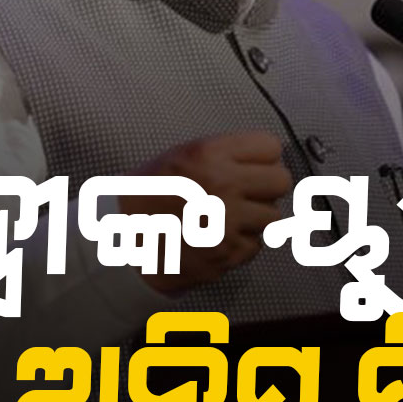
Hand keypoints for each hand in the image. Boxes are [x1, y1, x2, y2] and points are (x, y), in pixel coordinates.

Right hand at [121, 131, 291, 295]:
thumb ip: (222, 155)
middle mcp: (223, 186)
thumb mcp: (178, 158)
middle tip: (248, 194)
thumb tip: (262, 161)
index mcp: (209, 155)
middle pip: (281, 181)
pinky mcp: (229, 253)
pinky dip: (242, 243)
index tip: (253, 168)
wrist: (121, 244)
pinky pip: (256, 244)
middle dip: (266, 188)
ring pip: (273, 216)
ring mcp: (228, 222)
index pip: (270, 148)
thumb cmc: (146, 197)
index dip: (263, 158)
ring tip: (230, 219)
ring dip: (256, 218)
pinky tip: (219, 239)